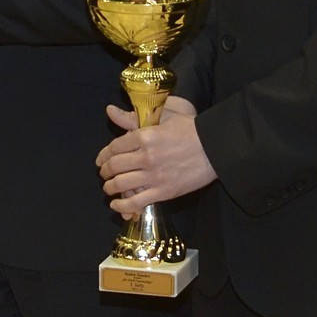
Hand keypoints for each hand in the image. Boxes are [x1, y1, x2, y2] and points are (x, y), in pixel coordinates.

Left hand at [94, 96, 214, 215]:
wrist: (215, 148)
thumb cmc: (190, 128)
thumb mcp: (163, 116)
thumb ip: (133, 117)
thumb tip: (110, 111)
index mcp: (144, 136)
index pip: (114, 147)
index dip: (103, 155)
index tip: (100, 160)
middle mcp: (145, 157)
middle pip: (114, 167)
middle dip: (105, 172)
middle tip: (104, 174)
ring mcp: (153, 176)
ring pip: (121, 185)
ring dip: (110, 188)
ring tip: (109, 188)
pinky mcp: (163, 192)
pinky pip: (136, 202)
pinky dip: (122, 206)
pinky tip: (116, 205)